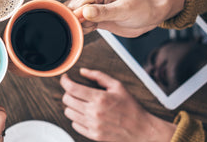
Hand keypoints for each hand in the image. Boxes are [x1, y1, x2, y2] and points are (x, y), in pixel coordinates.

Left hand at [60, 68, 175, 141]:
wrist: (141, 130)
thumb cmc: (131, 108)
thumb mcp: (118, 86)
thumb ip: (99, 76)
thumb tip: (83, 71)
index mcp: (100, 98)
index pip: (72, 88)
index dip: (65, 81)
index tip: (65, 79)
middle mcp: (94, 112)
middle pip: (67, 100)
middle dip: (68, 92)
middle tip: (75, 91)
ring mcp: (92, 125)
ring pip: (68, 112)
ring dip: (71, 106)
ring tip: (81, 103)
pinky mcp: (93, 135)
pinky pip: (74, 125)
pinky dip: (77, 118)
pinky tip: (85, 114)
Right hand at [65, 0, 184, 36]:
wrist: (151, 15)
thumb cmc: (142, 9)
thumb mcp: (123, 10)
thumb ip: (103, 12)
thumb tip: (85, 11)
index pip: (76, 3)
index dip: (76, 16)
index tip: (84, 25)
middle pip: (71, 11)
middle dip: (76, 22)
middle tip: (91, 27)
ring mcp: (91, 6)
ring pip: (74, 18)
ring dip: (79, 27)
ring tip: (95, 27)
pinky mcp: (93, 16)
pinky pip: (80, 24)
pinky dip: (83, 30)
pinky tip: (93, 30)